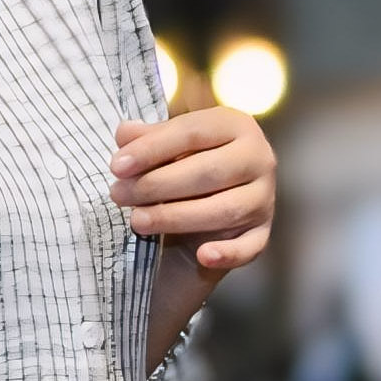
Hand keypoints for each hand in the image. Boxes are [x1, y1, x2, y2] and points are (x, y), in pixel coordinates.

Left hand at [112, 110, 274, 280]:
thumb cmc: (184, 166)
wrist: (206, 205)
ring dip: (176, 217)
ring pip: (224, 210)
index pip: (192, 132)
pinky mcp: (262, 233)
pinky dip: (228, 253)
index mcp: (235, 126)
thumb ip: (147, 138)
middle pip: (208, 171)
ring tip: (137, 221)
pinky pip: (250, 247)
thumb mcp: (165, 149)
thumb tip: (125, 132)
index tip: (117, 166)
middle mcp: (258, 158)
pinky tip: (202, 255)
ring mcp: (264, 198)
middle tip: (119, 194)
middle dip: (157, 184)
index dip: (152, 148)